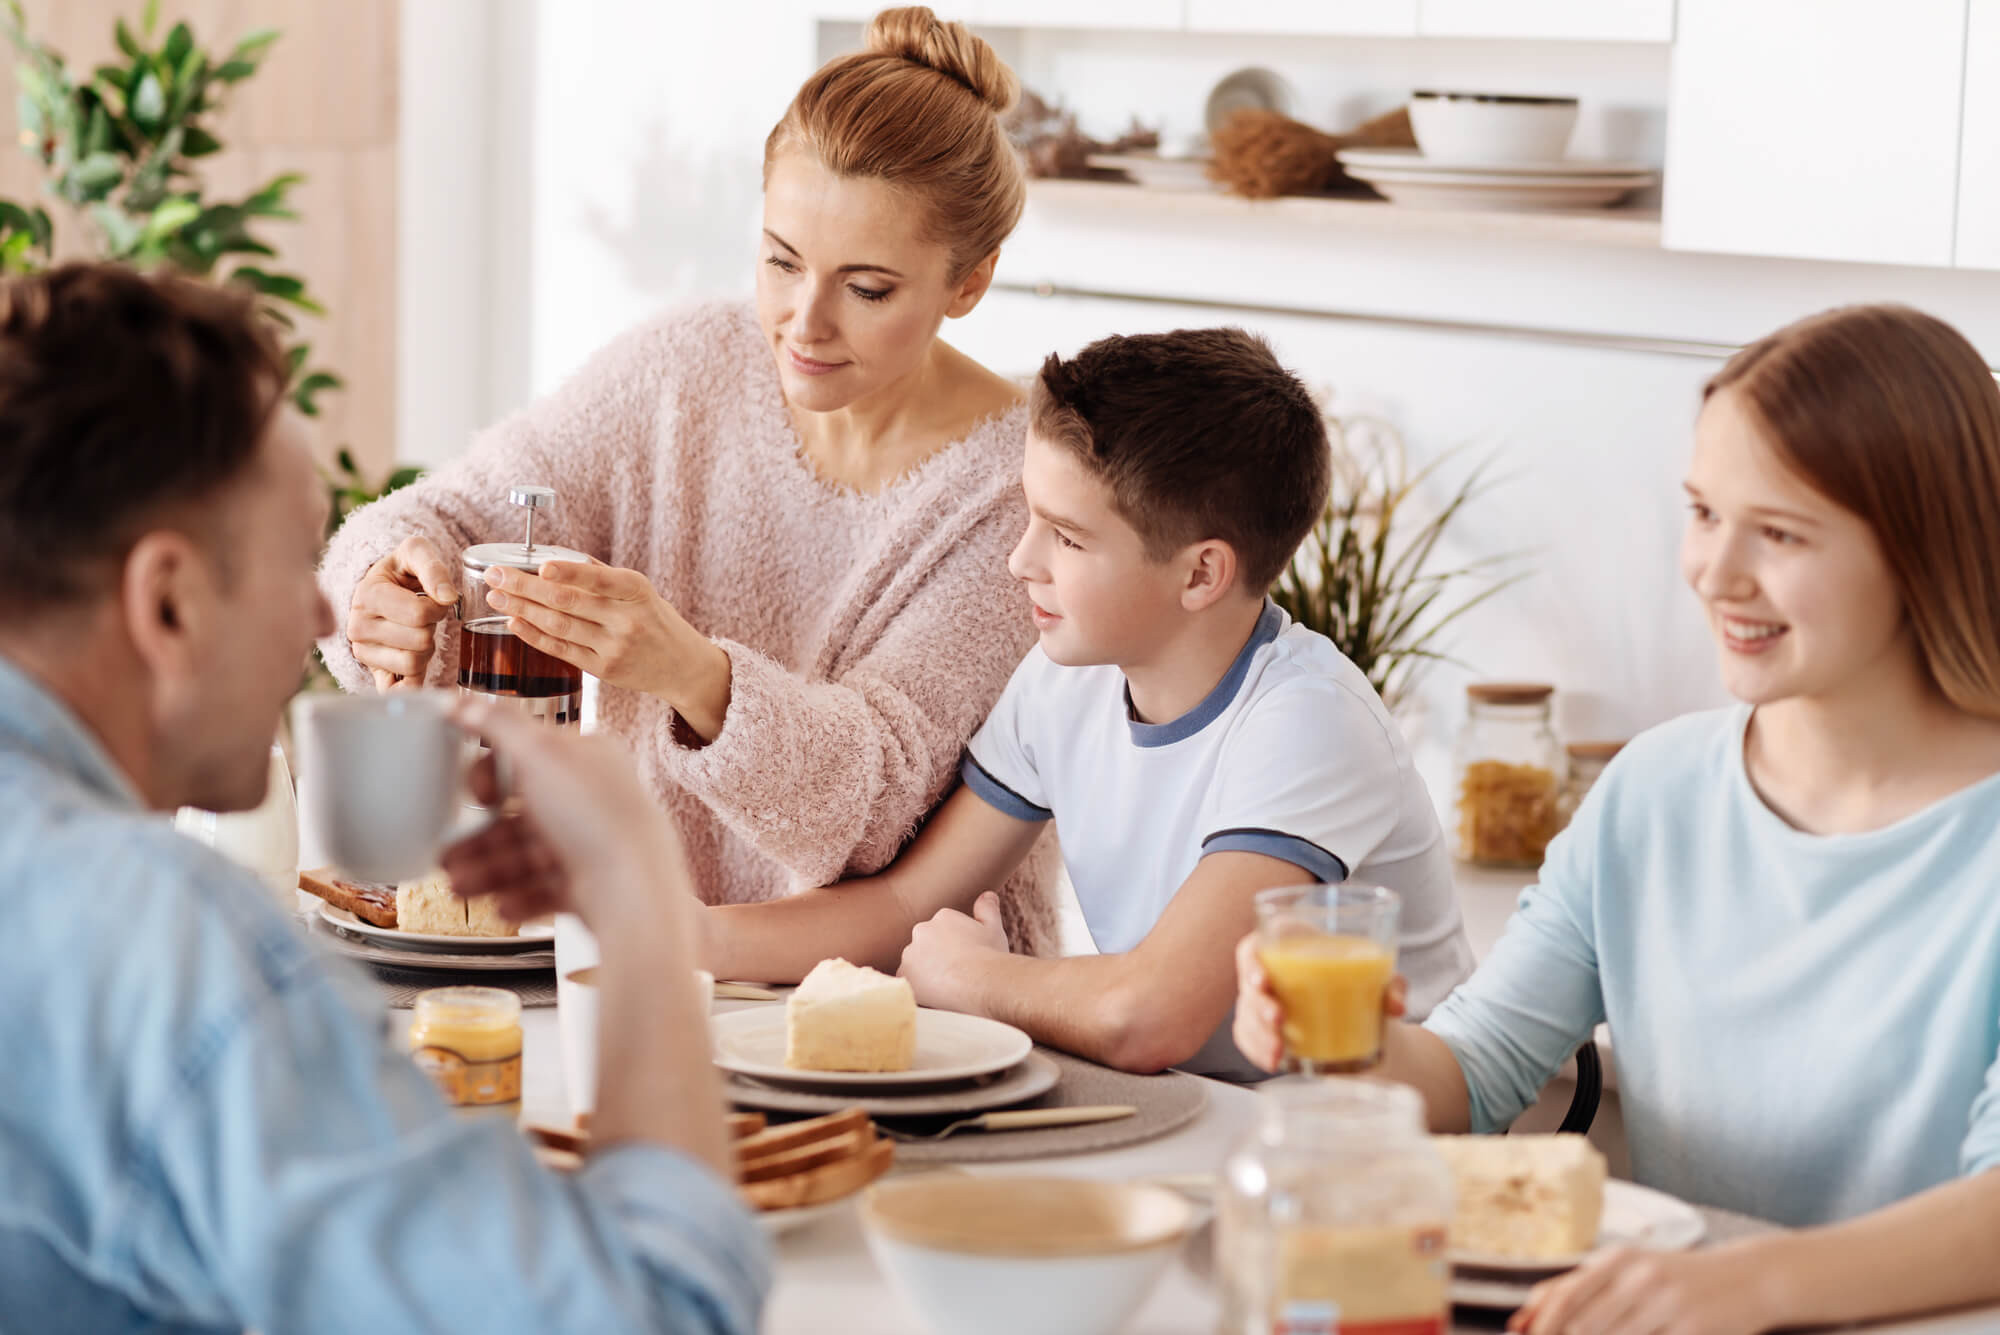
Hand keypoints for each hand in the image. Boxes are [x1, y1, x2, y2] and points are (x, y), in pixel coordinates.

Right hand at [347, 536, 457, 691]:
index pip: (420, 614)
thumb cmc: (402, 570)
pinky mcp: (372, 672)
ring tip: (416, 632)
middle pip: (420, 641)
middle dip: (432, 628)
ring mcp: (363, 652)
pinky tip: (415, 666)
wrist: (382, 586)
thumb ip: (433, 568)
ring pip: (414, 664)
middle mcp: (358, 626)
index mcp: (367, 595)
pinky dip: (413, 681)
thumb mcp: (416, 553)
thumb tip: (448, 597)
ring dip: (426, 649)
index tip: (432, 599)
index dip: (438, 607)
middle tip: (423, 617)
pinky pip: (399, 689)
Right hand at [438, 697, 690, 943]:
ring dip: (487, 871)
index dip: (493, 777)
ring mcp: (592, 845)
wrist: (632, 888)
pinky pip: (542, 890)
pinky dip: (517, 897)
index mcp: (587, 760)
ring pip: (525, 857)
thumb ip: (497, 724)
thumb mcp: (539, 753)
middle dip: (479, 838)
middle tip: (447, 853)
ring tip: (460, 886)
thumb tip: (462, 701)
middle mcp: (592, 800)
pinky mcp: (590, 885)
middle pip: (520, 816)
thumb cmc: (596, 816)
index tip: (477, 794)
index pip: (528, 760)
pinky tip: (500, 905)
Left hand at [481, 560, 723, 703]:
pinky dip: (535, 635)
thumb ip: (602, 576)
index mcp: (636, 591)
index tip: (540, 565)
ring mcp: (614, 647)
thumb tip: (557, 561)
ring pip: (559, 626)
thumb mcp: (641, 591)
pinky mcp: (604, 670)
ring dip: (522, 609)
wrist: (682, 665)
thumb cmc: (656, 620)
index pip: (597, 578)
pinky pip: (562, 650)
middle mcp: (626, 620)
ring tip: (497, 596)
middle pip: (567, 602)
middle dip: (525, 587)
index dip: (568, 572)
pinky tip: (515, 621)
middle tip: (496, 575)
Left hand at [897, 891, 1009, 1012]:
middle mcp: (922, 930)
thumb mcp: (994, 928)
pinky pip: (907, 982)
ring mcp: (910, 953)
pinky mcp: (904, 976)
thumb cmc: (990, 956)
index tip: (965, 959)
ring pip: (915, 964)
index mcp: (943, 917)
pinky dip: (917, 988)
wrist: (981, 982)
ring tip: (947, 988)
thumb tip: (986, 895)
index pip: (943, 930)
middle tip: (956, 974)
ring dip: (925, 973)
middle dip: (937, 958)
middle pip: (926, 946)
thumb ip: (987, 909)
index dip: (955, 948)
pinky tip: (934, 996)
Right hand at [1231, 931, 1406, 1071]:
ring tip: (1279, 1050)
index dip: (1251, 961)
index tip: (1263, 980)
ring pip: (1246, 1016)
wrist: (1361, 1011)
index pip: (1254, 946)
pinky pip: (1249, 1039)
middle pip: (1248, 984)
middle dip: (1258, 1004)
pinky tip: (1275, 1061)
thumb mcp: (1379, 978)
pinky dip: (1259, 1051)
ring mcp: (1263, 1003)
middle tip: (1279, 1018)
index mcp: (1290, 945)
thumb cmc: (1362, 981)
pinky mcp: (1264, 1030)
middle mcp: (1271, 972)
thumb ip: (1389, 984)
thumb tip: (1397, 1005)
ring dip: (1258, 1034)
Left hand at [1511, 1244, 1785, 1334]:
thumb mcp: (1627, 1270)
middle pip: (1585, 1327)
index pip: (1564, 1297)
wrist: (1750, 1278)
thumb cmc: (1676, 1278)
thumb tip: (1521, 1320)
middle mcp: (1641, 1277)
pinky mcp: (1695, 1330)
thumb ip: (1575, 1289)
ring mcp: (1669, 1305)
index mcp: (1619, 1259)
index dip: (1542, 1326)